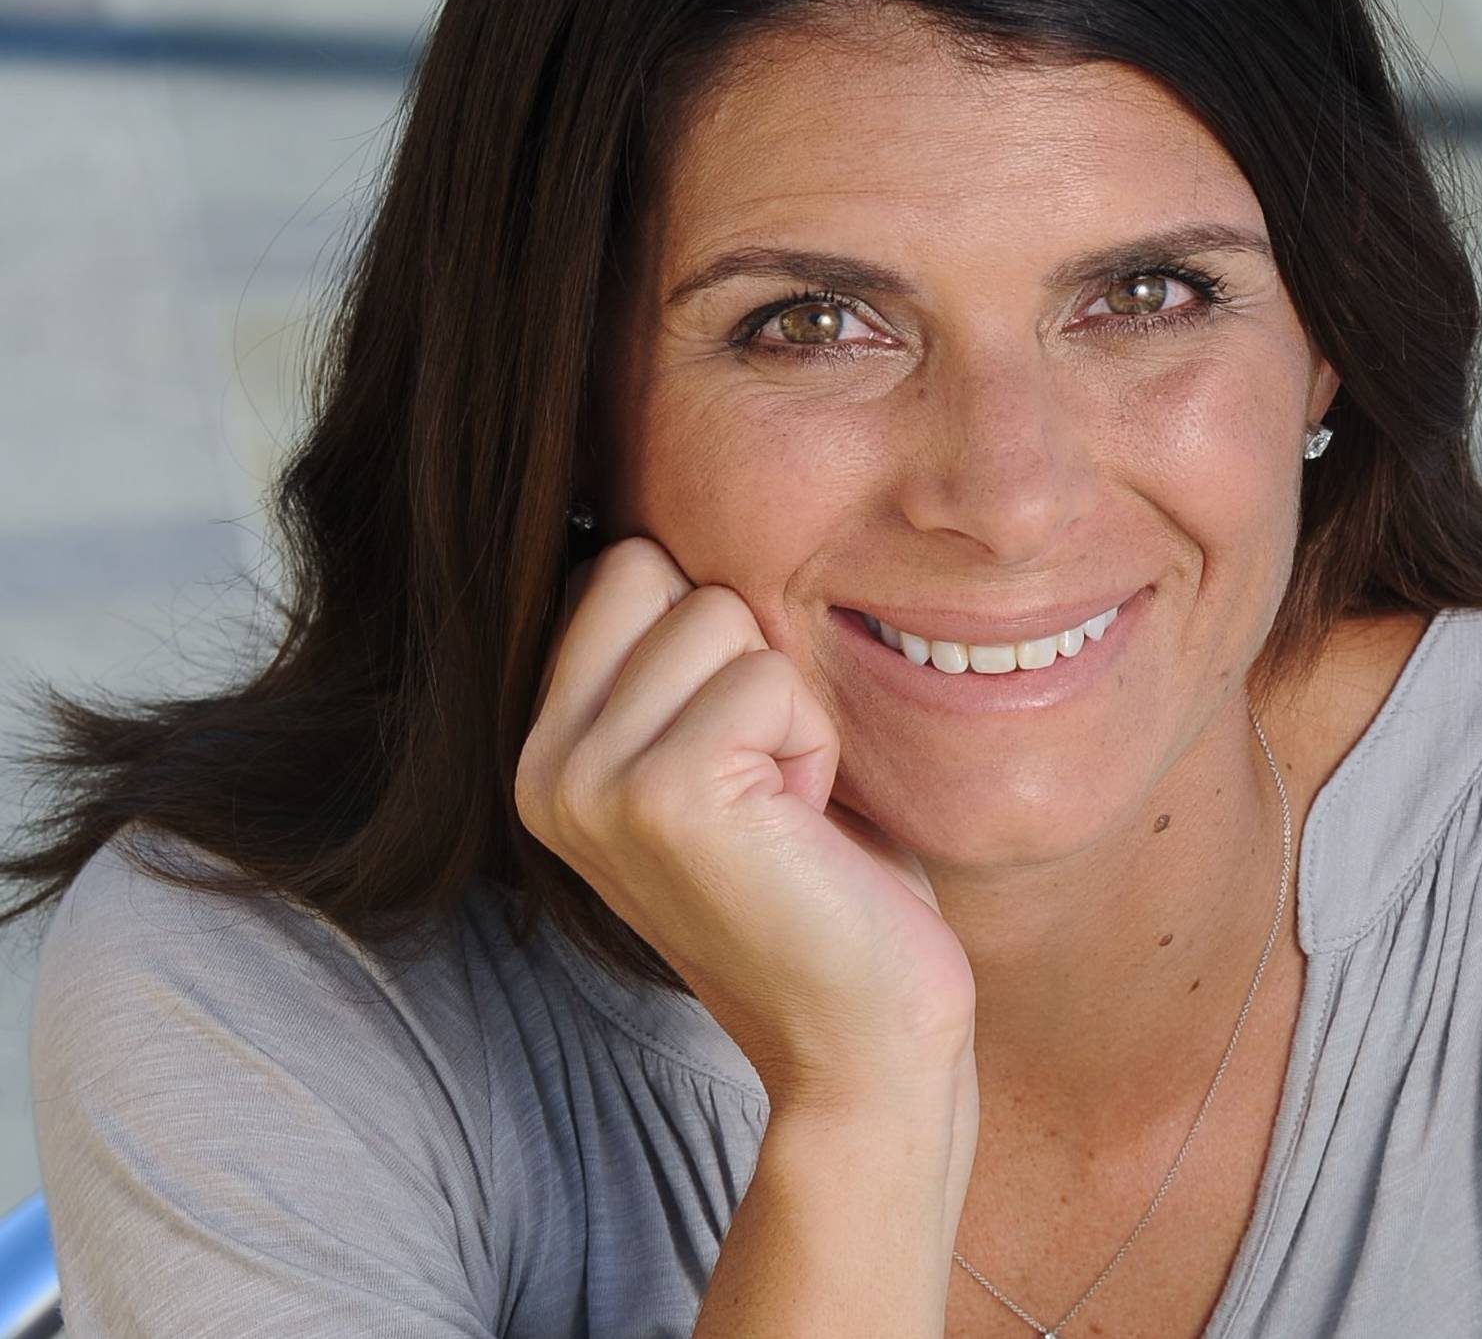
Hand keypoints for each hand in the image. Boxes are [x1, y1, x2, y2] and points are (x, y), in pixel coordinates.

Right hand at [516, 537, 976, 1109]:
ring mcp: (589, 781)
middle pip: (660, 571)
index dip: (716, 635)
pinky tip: (802, 827)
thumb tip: (674, 525)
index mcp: (546, 749)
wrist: (861, 1035)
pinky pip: (769, 678)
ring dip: (788, 707)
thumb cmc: (821, 880)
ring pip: (721, 613)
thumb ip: (677, 663)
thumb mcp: (725, 753)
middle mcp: (542, 765)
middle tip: (768, 777)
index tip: (741, 748)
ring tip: (784, 807)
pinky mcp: (663, 794)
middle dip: (748, 656)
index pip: (621, 567)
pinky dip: (814, 743)